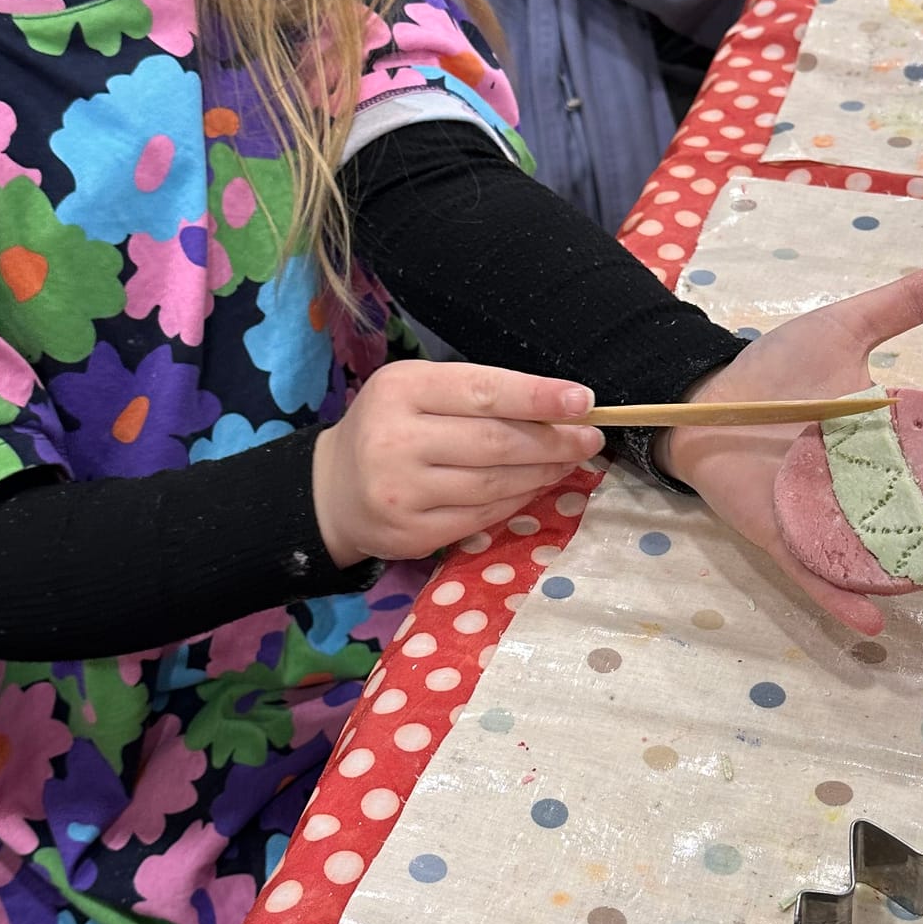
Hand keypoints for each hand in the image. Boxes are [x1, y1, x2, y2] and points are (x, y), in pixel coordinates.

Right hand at [312, 360, 602, 566]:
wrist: (332, 490)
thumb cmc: (389, 427)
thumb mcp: (417, 391)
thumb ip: (476, 395)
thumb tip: (559, 407)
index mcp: (400, 390)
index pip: (482, 391)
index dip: (538, 397)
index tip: (584, 401)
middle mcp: (395, 440)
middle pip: (494, 442)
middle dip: (553, 440)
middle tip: (590, 438)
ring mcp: (401, 492)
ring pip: (493, 484)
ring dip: (542, 472)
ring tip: (570, 460)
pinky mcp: (411, 533)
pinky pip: (481, 516)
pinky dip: (518, 500)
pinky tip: (537, 486)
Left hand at [659, 263, 922, 636]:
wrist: (705, 402)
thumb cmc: (776, 372)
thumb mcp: (844, 329)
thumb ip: (902, 305)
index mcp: (904, 446)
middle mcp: (883, 494)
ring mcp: (841, 525)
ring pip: (904, 564)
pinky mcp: (793, 545)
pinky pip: (824, 582)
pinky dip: (847, 603)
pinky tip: (877, 626)